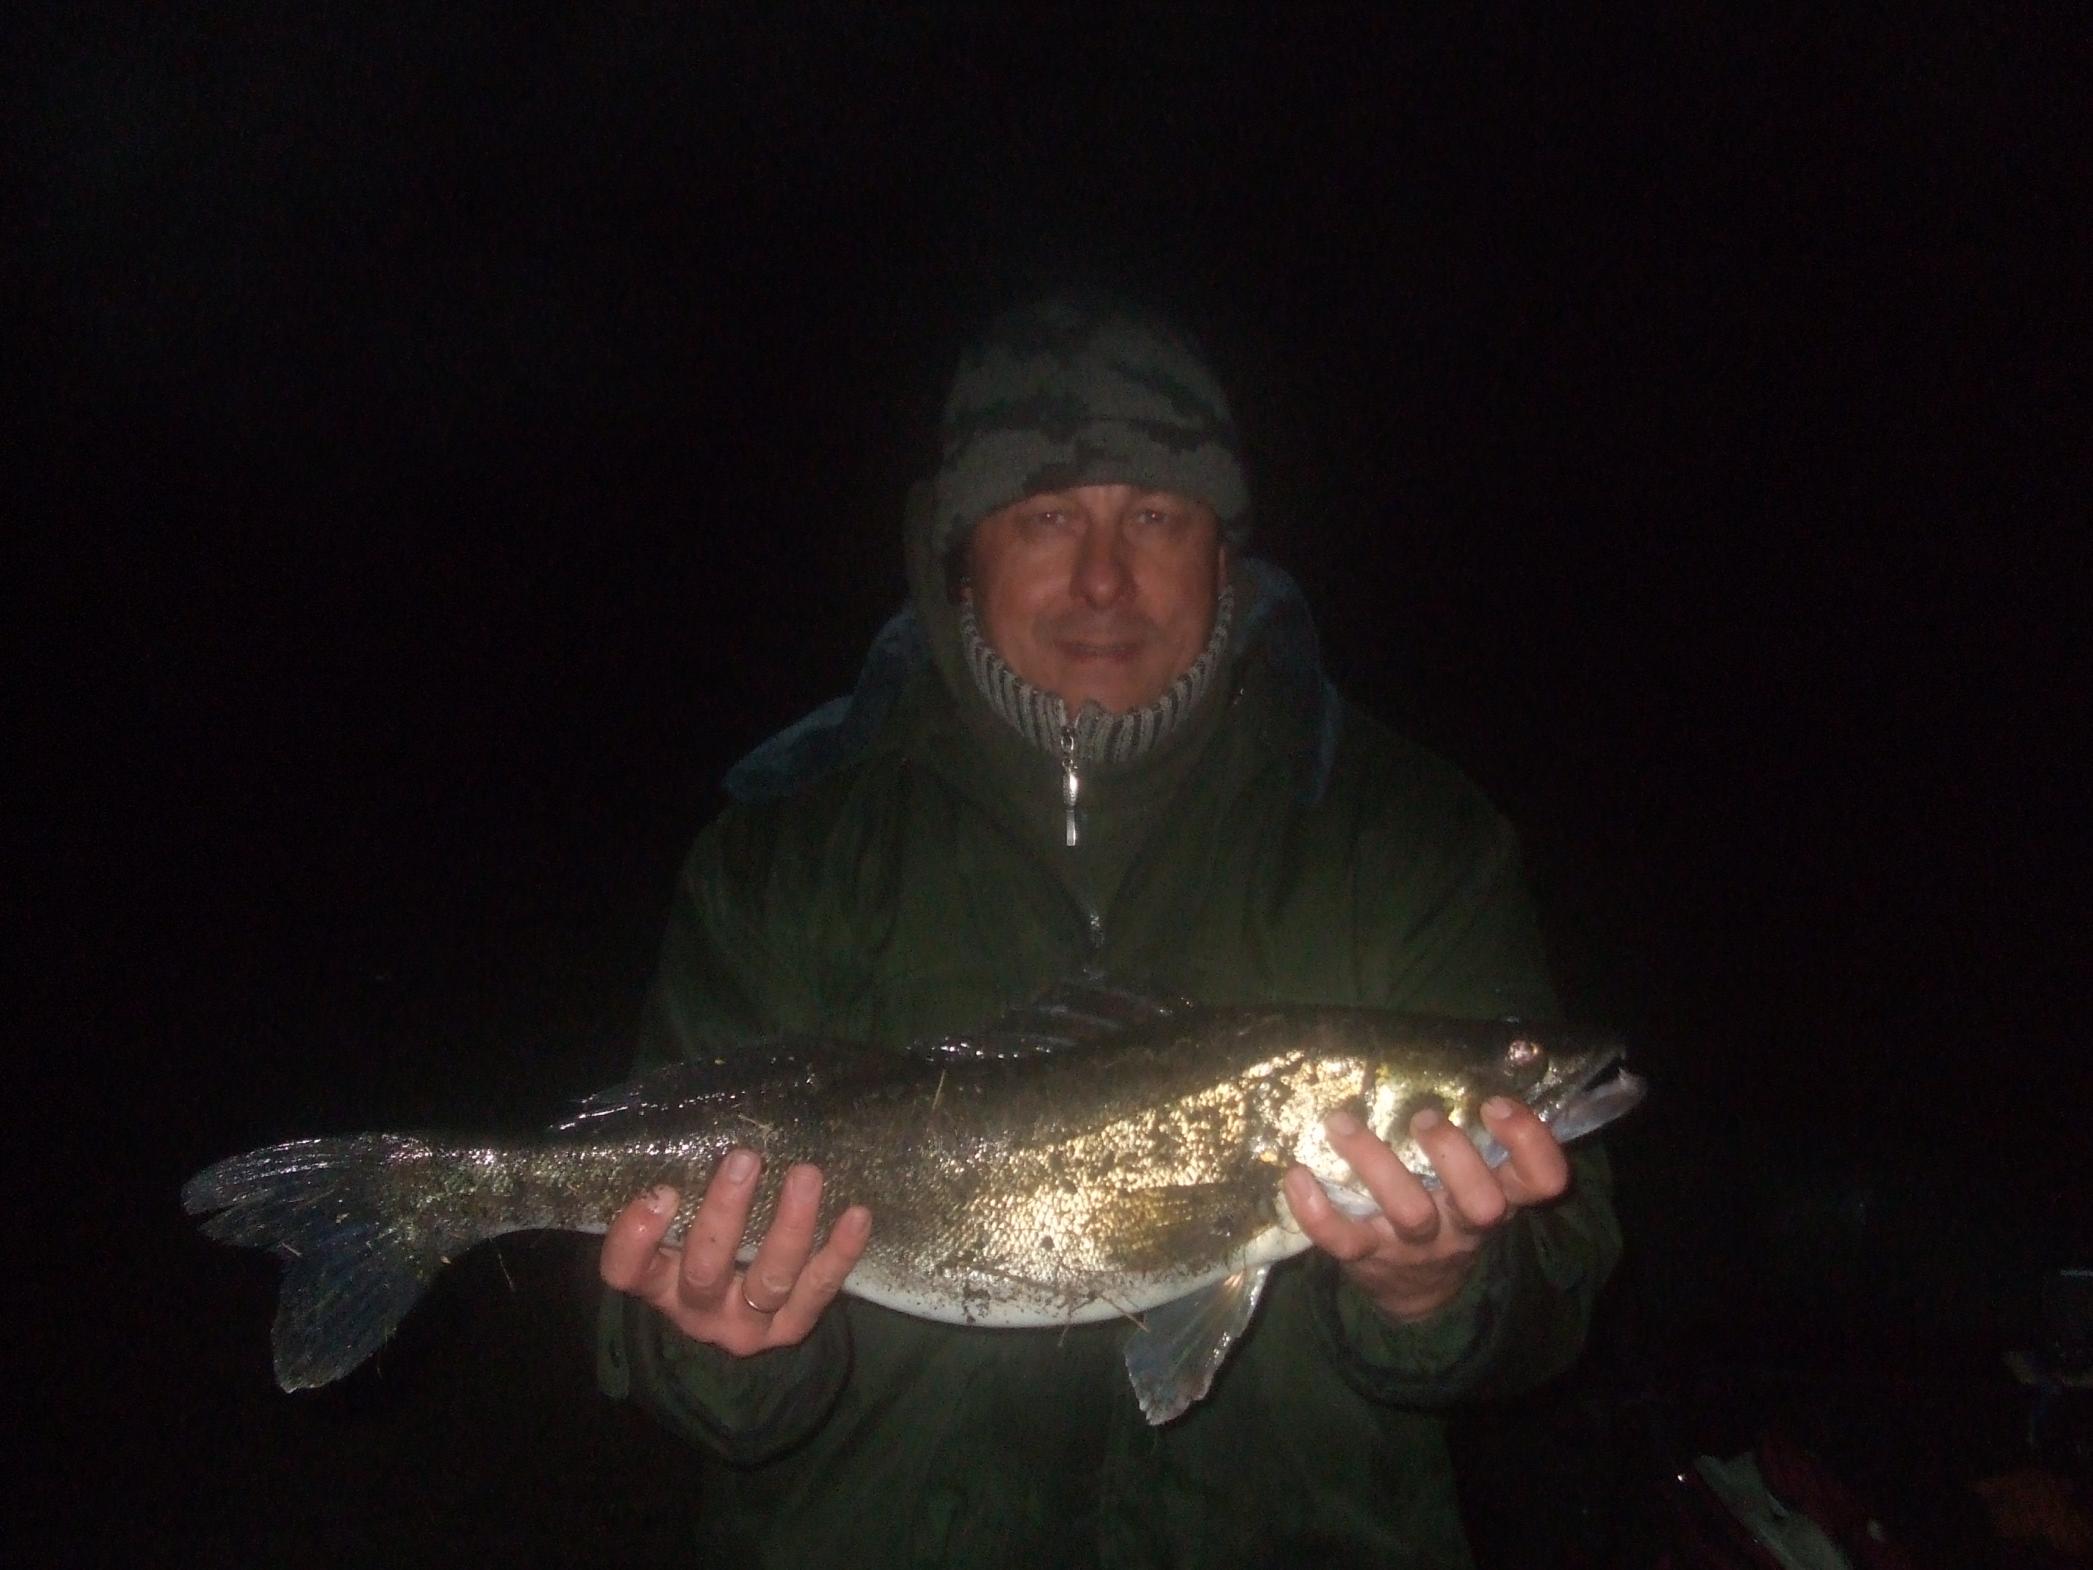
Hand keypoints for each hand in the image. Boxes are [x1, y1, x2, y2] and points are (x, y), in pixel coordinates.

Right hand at [599, 1147, 871, 1354]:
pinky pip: (819, 1289)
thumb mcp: (676, 1227)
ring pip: (769, 1280)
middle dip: (725, 1214)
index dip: (637, 1239)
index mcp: (658, 1283)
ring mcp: (748, 1324)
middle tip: (744, 1159)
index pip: (628, 1271)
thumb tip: (699, 1126)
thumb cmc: (703, 1245)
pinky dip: (839, 1252)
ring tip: (805, 1175)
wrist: (738, 1311)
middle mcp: (698, 1310)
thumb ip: (676, 1191)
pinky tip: (856, 1215)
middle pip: (705, 1271)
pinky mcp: (793, 1326)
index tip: (661, 1191)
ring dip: (790, 1226)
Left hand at [1283, 1098, 1568, 1323]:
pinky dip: (1315, 1209)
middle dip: (1455, 1155)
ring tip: (1341, 1122)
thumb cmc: (1445, 1208)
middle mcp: (1463, 1224)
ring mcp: (1415, 1245)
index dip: (1529, 1143)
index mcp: (1500, 1197)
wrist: (1414, 1290)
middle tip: (1425, 1118)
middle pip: (1482, 1203)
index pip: (1542, 1179)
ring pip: (1409, 1213)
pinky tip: (1297, 1174)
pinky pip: (1342, 1239)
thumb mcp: (1475, 1179)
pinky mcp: (1367, 1256)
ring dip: (1375, 1162)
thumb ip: (1476, 1135)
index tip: (1495, 1104)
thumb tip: (1462, 1057)